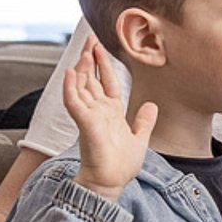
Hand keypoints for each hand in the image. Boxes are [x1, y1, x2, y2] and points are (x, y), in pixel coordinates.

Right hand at [64, 36, 156, 200]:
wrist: (111, 183)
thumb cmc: (121, 165)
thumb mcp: (138, 138)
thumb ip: (143, 122)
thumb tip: (151, 106)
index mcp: (110, 113)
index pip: (106, 82)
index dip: (103, 65)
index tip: (100, 47)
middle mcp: (98, 111)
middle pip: (91, 79)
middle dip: (89, 59)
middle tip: (88, 38)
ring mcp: (90, 116)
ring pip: (81, 87)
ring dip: (81, 68)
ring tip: (83, 50)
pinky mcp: (85, 124)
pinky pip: (74, 103)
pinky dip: (71, 88)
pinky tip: (70, 73)